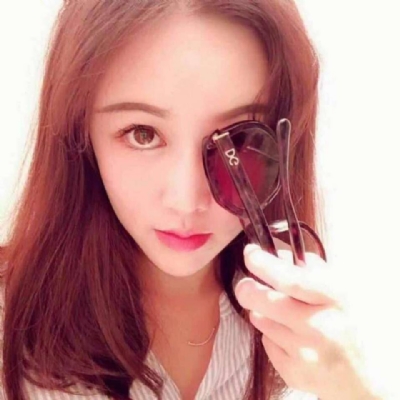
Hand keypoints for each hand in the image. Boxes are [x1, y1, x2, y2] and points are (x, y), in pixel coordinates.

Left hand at [234, 244, 379, 399]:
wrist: (355, 378)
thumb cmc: (342, 324)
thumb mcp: (336, 290)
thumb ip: (309, 268)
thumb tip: (278, 253)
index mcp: (333, 299)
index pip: (290, 279)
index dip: (264, 264)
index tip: (250, 252)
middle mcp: (318, 326)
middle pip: (263, 300)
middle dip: (246, 288)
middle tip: (246, 285)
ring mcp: (304, 351)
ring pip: (259, 319)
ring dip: (262, 312)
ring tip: (281, 315)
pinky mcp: (291, 371)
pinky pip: (265, 341)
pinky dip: (270, 334)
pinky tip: (288, 337)